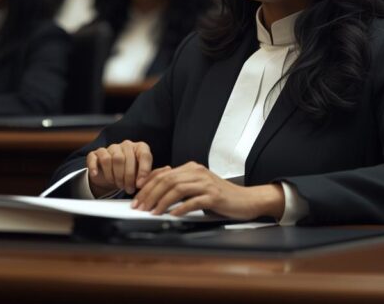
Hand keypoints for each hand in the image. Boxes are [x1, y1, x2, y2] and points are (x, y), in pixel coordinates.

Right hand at [86, 140, 152, 196]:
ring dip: (114, 175)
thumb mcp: (140, 175)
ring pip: (110, 159)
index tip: (139, 184)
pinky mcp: (96, 154)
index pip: (144, 155)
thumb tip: (139, 183)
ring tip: (118, 185)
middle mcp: (126, 145)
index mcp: (140, 148)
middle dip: (126, 177)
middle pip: (124, 159)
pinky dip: (94, 167)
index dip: (143, 170)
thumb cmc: (132, 174)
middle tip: (128, 189)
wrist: (116, 176)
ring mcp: (111, 148)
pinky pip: (93, 158)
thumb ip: (143, 177)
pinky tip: (96, 174)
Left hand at [132, 162, 284, 220]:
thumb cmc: (221, 196)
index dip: (147, 186)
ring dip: (161, 201)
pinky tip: (172, 215)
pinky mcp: (214, 195)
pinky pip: (193, 201)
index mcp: (192, 168)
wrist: (247, 200)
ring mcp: (207, 183)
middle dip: (149, 194)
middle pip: (167, 180)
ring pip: (177, 189)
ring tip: (152, 212)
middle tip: (139, 207)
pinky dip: (180, 208)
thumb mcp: (198, 187)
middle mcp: (198, 172)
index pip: (163, 174)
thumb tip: (156, 190)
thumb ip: (180, 186)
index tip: (136, 199)